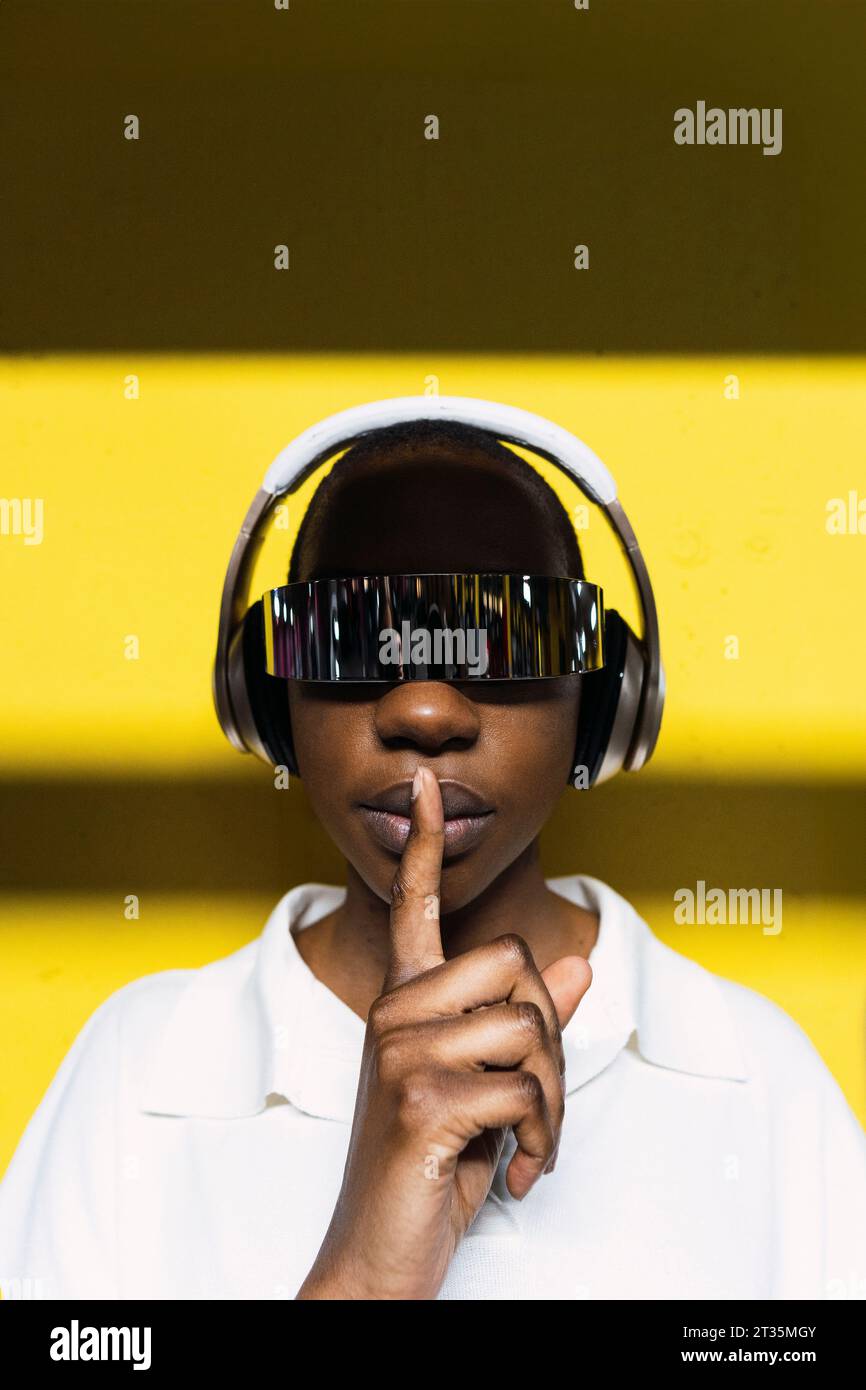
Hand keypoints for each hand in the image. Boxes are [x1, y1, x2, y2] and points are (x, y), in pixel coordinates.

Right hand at [296, 765, 591, 1300]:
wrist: (377, 1256)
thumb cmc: (429, 1169)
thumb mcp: (483, 1088)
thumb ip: (523, 1026)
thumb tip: (579, 969)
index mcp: (405, 1003)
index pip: (415, 908)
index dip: (423, 846)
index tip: (425, 787)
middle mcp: (395, 1013)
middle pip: (517, 965)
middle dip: (554, 1037)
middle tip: (539, 1103)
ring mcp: (401, 1052)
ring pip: (531, 1029)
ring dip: (555, 1103)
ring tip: (528, 1144)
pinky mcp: (420, 1099)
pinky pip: (524, 1089)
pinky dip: (542, 1140)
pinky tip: (516, 1173)